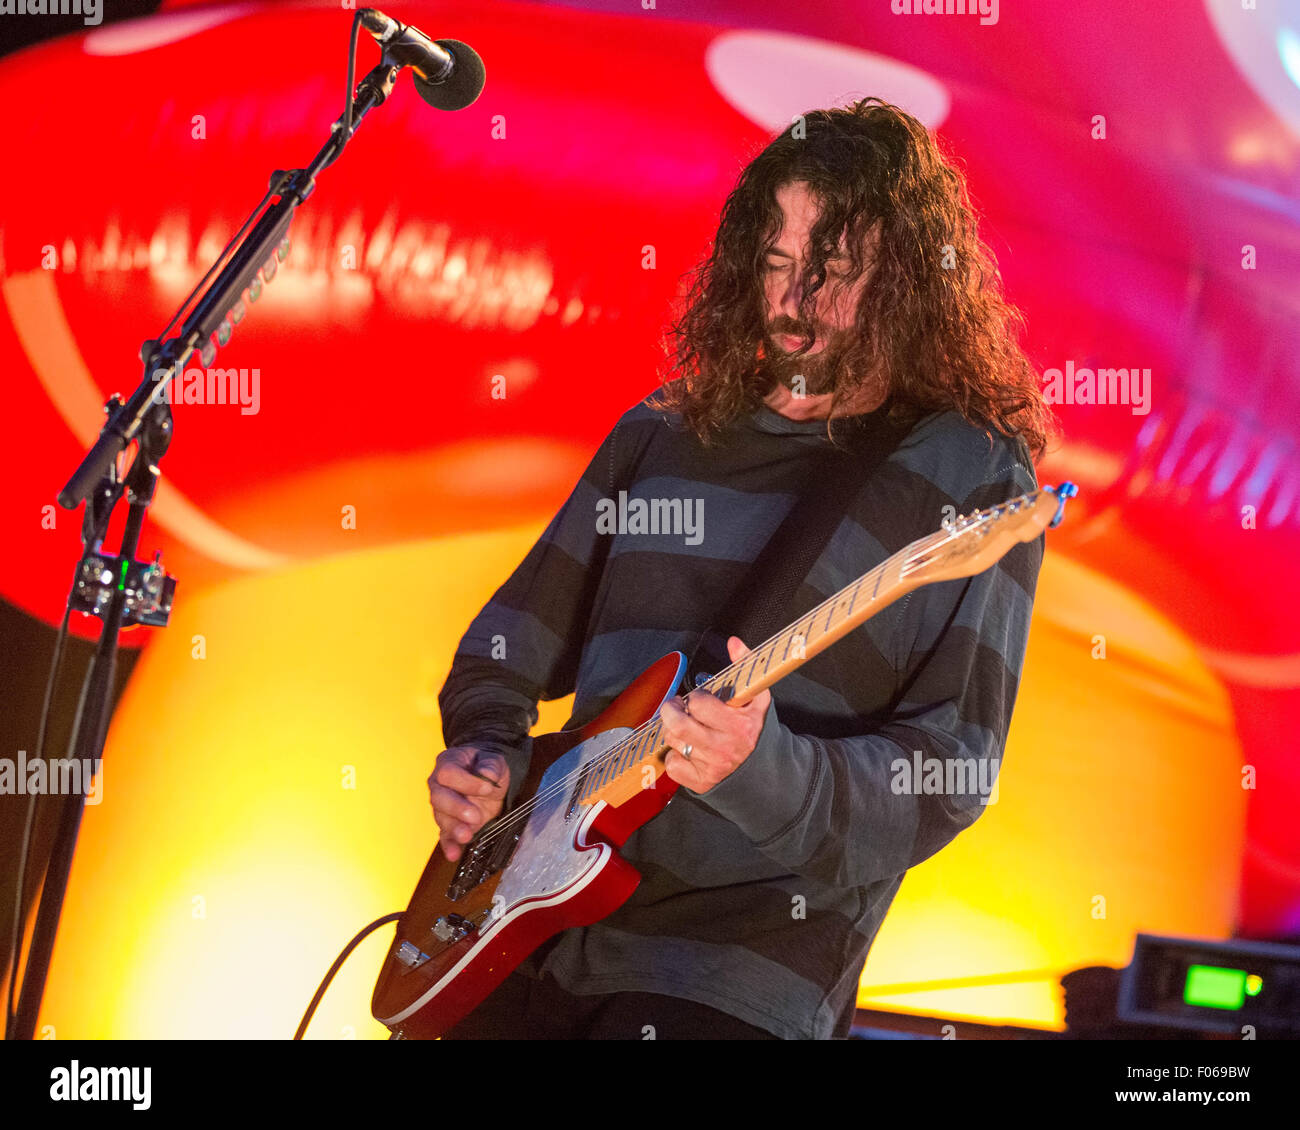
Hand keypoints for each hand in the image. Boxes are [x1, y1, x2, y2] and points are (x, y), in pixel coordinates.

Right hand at [428, 746, 509, 862]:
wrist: (488, 778)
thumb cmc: (487, 765)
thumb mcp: (494, 759)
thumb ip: (491, 766)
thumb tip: (488, 777)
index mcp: (448, 764)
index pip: (448, 773)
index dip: (466, 782)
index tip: (487, 788)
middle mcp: (439, 785)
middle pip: (439, 798)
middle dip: (456, 808)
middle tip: (475, 816)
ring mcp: (443, 806)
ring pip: (441, 818)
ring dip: (454, 828)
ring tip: (467, 836)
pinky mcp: (450, 823)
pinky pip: (445, 835)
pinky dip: (449, 845)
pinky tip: (454, 854)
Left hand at [659, 636, 771, 792]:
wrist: (765, 770)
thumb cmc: (756, 729)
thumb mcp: (757, 698)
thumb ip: (745, 666)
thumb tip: (734, 642)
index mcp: (738, 725)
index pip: (699, 704)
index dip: (696, 697)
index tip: (700, 699)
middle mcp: (723, 748)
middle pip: (678, 725)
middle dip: (672, 711)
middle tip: (677, 707)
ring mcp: (711, 767)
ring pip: (673, 742)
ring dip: (673, 731)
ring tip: (685, 727)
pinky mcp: (700, 783)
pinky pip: (672, 765)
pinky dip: (674, 756)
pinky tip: (687, 750)